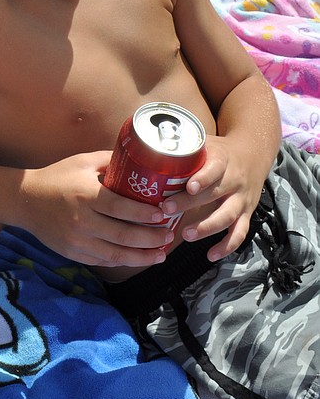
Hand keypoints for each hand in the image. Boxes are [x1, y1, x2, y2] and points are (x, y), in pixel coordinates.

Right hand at [21, 152, 175, 269]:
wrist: (25, 200)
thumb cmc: (57, 177)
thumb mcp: (82, 162)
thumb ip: (112, 162)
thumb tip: (143, 160)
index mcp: (86, 195)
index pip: (120, 208)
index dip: (144, 214)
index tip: (164, 215)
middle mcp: (81, 221)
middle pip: (123, 235)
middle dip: (151, 239)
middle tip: (170, 236)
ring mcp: (76, 240)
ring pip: (116, 255)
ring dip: (142, 256)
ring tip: (161, 254)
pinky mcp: (73, 253)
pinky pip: (103, 261)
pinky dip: (123, 261)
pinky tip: (138, 257)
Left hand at [167, 135, 264, 261]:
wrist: (253, 156)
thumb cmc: (220, 151)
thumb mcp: (205, 143)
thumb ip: (182, 149)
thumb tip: (145, 151)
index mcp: (223, 160)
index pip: (215, 168)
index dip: (203, 178)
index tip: (188, 187)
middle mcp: (234, 181)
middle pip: (215, 193)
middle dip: (191, 204)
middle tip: (167, 209)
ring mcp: (241, 199)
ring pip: (228, 216)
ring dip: (207, 227)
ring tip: (186, 235)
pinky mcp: (246, 214)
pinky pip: (239, 233)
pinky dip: (227, 246)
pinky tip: (211, 255)